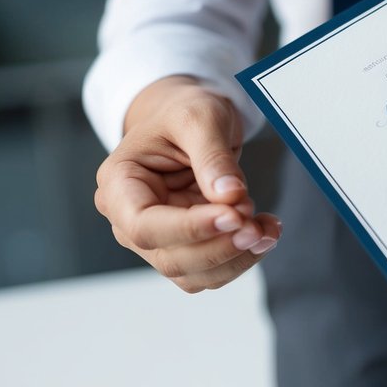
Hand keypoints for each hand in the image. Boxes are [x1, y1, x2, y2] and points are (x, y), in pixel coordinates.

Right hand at [94, 76, 280, 292]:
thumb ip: (212, 155)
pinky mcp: (185, 246)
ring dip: (236, 259)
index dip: (189, 229)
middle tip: (257, 226)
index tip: (233, 216)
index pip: (144, 225)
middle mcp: (130, 219)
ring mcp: (158, 238)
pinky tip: (264, 231)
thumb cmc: (184, 112)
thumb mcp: (199, 117)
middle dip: (219, 247)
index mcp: (119, 184)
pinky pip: (211, 268)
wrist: (192, 120)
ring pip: (193, 273)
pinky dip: (241, 258)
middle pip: (170, 258)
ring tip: (268, 229)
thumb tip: (230, 196)